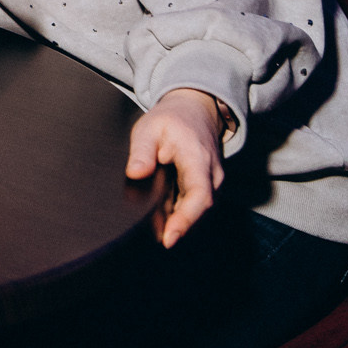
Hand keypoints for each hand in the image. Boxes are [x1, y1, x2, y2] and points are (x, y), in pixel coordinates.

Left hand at [127, 88, 226, 248]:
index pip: (199, 195)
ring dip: (177, 221)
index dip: (186, 219)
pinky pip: (193, 205)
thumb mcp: (149, 127)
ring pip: (196, 210)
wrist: (195, 109)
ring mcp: (211, 182)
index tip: (169, 237)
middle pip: (200, 209)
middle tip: (154, 238)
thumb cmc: (171, 118)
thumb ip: (142, 151)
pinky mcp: (205, 187)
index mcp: (198, 158)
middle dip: (179, 226)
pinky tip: (159, 221)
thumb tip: (135, 174)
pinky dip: (177, 214)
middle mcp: (211, 174)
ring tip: (153, 231)